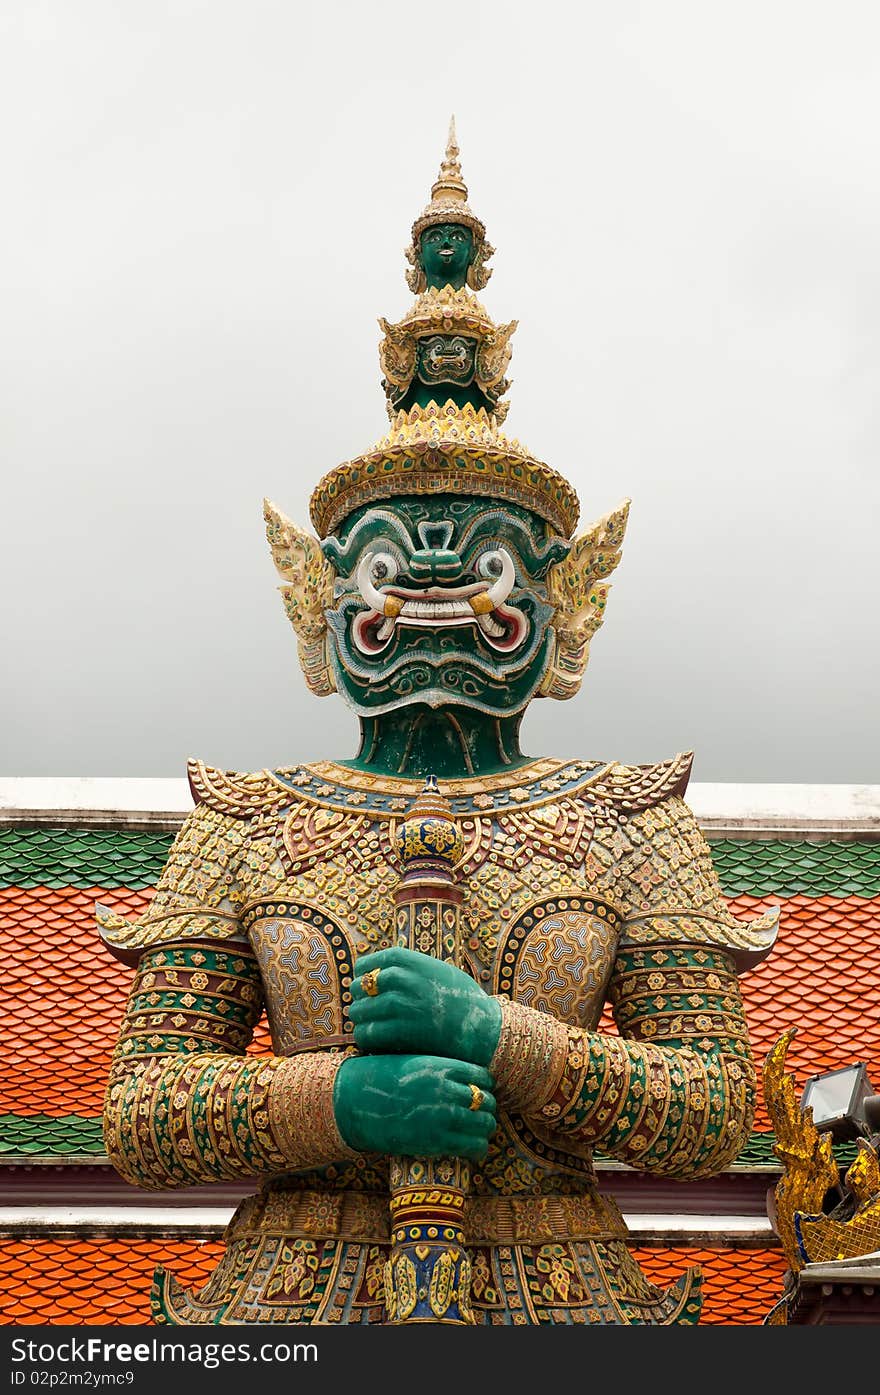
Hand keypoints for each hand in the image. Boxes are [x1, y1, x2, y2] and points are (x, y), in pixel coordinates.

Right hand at [333, 1054, 496, 1160]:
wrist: (355, 1100)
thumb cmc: (380, 1078)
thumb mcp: (414, 1063)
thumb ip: (439, 1071)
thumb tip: (459, 1081)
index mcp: (443, 1066)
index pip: (483, 1076)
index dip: (484, 1087)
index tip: (479, 1093)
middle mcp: (448, 1090)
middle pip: (487, 1101)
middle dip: (487, 1110)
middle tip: (480, 1116)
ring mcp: (444, 1116)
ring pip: (485, 1125)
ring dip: (484, 1130)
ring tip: (477, 1134)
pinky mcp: (437, 1141)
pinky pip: (473, 1146)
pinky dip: (477, 1149)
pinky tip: (472, 1149)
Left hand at [348, 946, 502, 1064]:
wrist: (482, 1028)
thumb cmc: (460, 1000)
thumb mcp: (436, 971)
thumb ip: (408, 969)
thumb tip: (376, 973)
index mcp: (411, 962)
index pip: (368, 964)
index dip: (362, 976)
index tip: (364, 984)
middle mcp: (404, 980)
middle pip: (361, 988)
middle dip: (360, 999)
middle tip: (367, 1008)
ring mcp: (402, 1006)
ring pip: (360, 1012)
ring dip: (362, 1020)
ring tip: (372, 1025)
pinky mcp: (402, 1032)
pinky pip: (368, 1034)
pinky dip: (367, 1038)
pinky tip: (378, 1041)